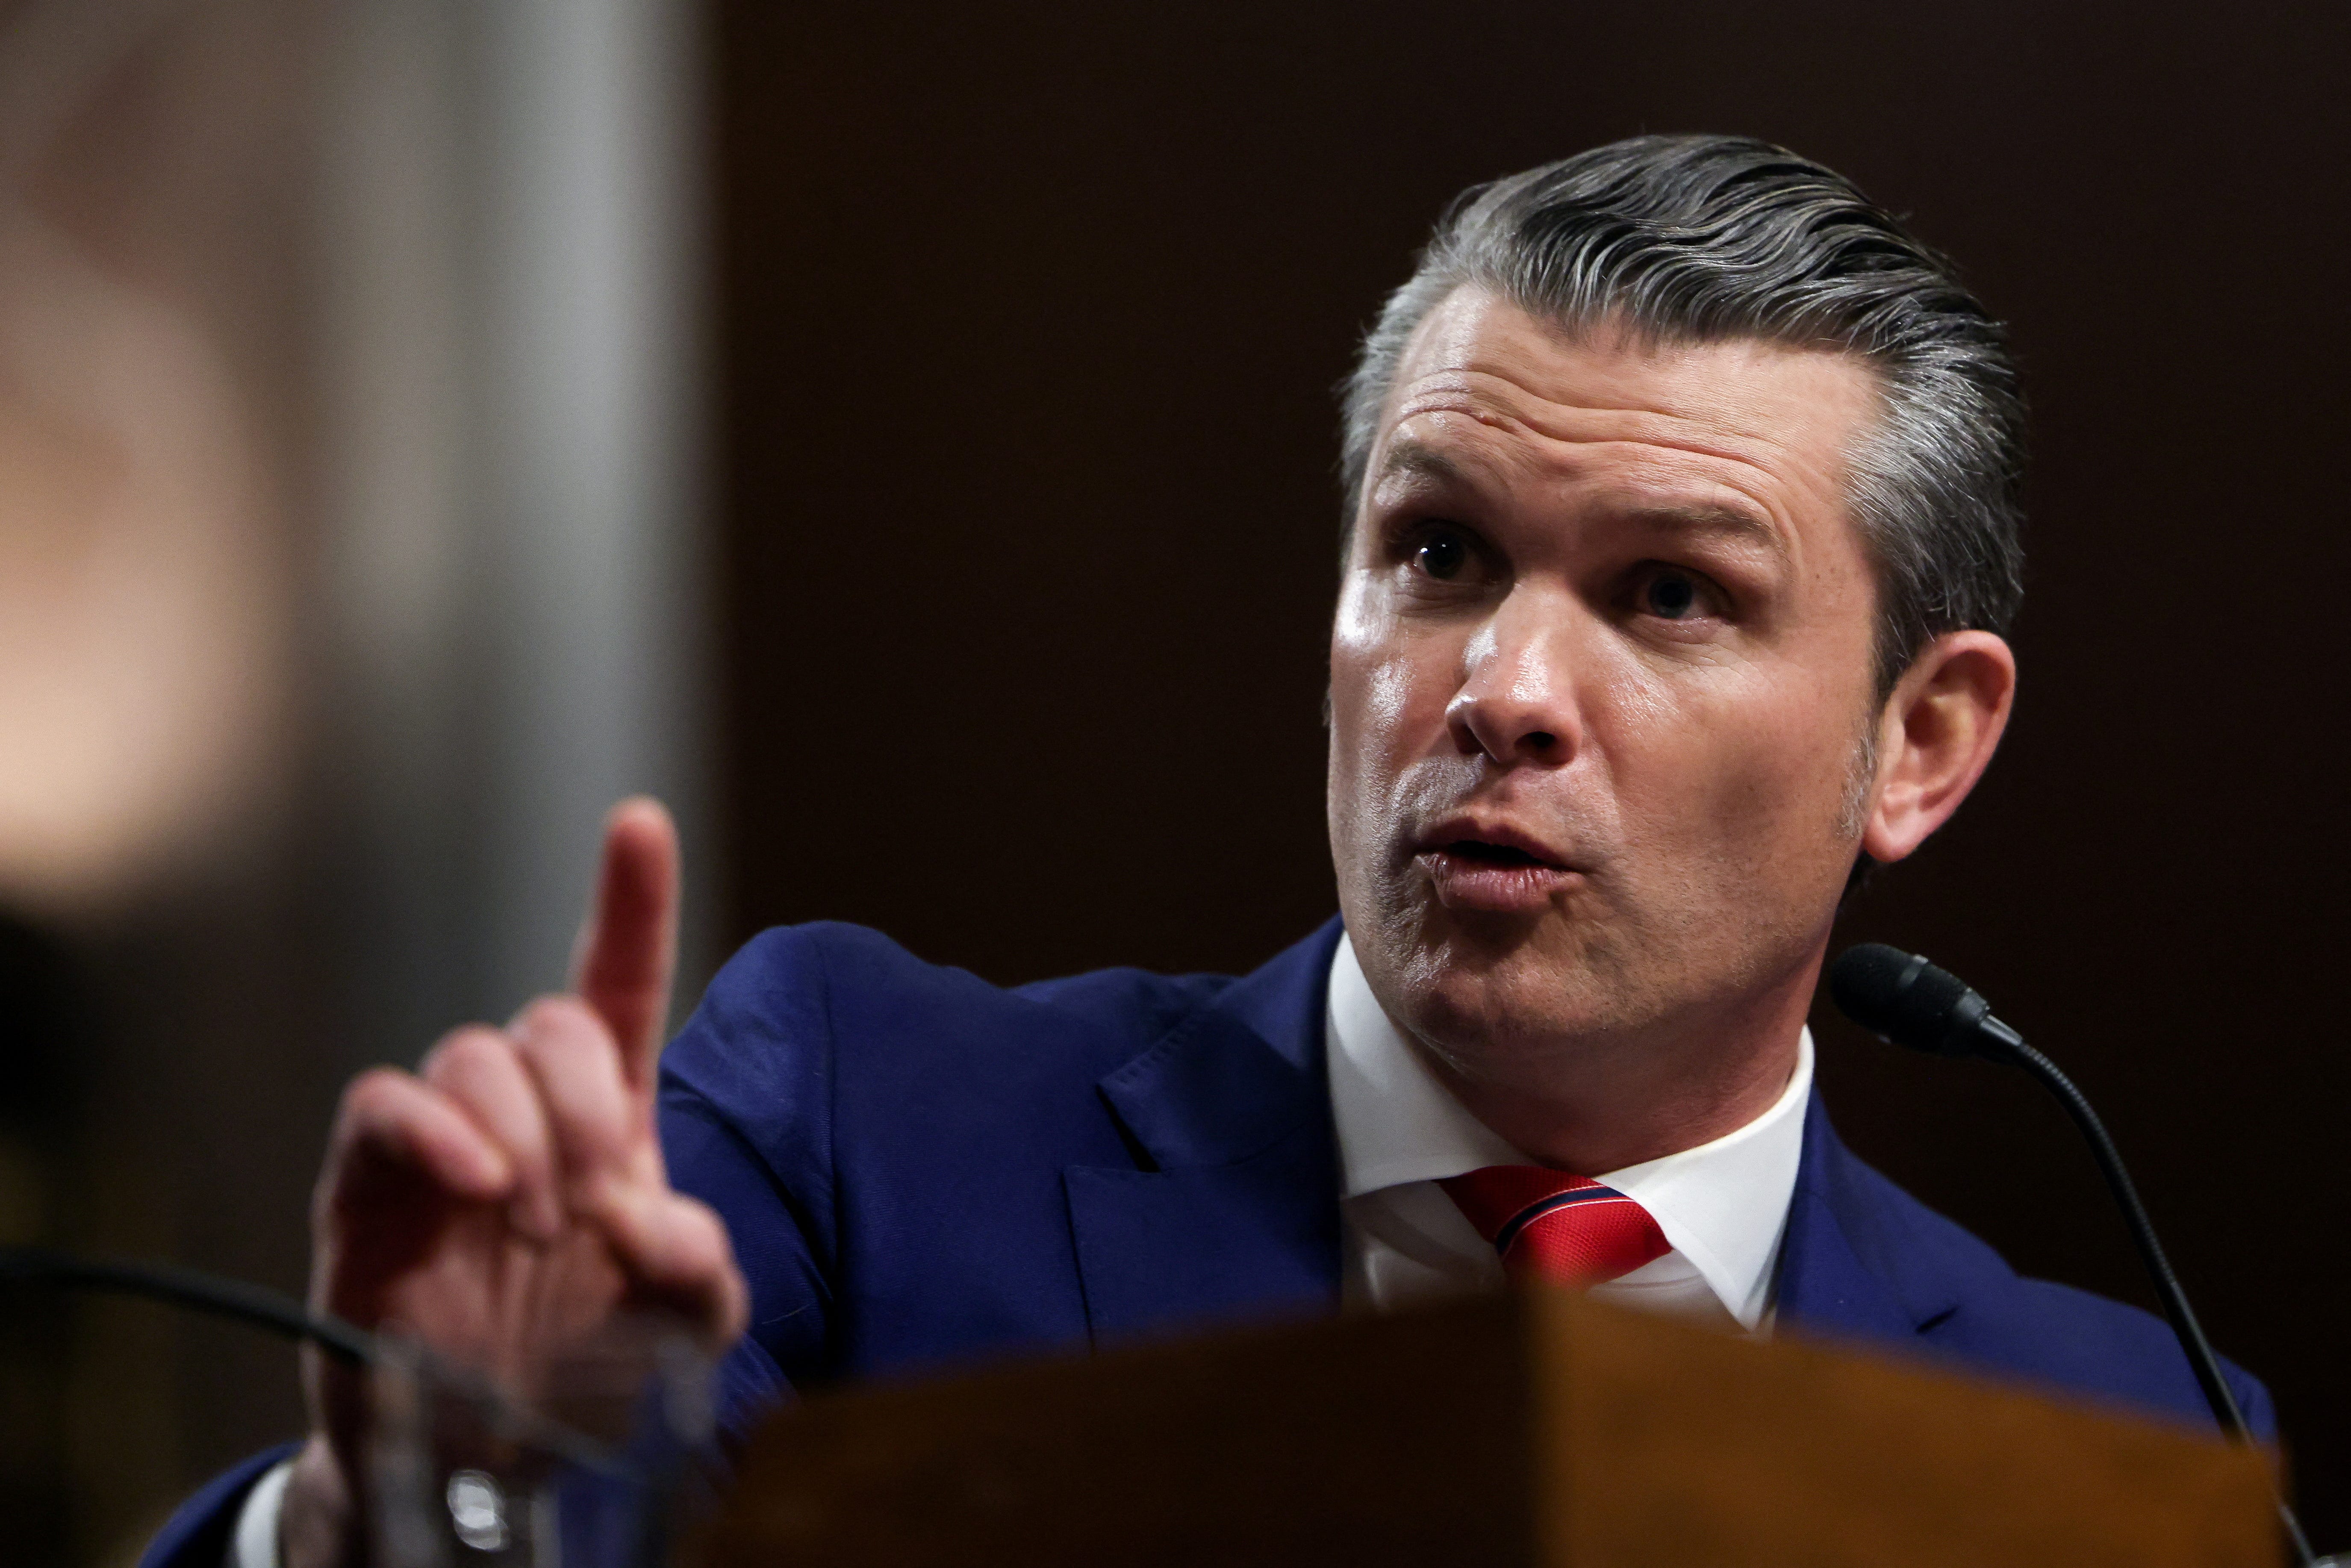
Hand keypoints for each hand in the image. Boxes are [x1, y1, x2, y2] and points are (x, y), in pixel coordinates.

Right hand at [281, 798, 747, 1567]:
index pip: (619, 984)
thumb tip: (671, 1227)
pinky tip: (476, 1184)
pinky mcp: (367, 1181)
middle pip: (549, 1021)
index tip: (638, 822)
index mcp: (610, 1115)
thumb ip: (704, 1277)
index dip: (629, 902)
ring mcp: (442, 1140)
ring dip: (519, 1129)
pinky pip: (384, 1106)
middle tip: (596, 1192)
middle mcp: (526, 1109)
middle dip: (584, 1096)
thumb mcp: (682, 1329)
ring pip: (471, 1053)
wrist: (487, 1454)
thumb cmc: (587, 1367)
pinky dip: (434, 1131)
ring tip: (535, 1223)